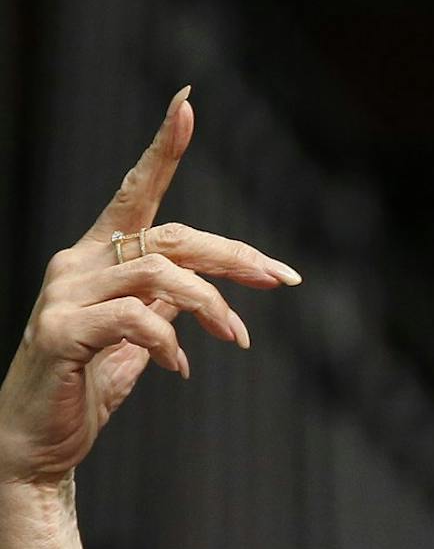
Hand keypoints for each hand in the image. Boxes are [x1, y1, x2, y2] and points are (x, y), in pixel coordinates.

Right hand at [0, 85, 301, 495]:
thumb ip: (165, 306)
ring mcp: (65, 295)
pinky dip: (169, 341)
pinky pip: (132, 320)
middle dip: (234, 256)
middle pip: (169, 237)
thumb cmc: (86, 386)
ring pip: (158, 274)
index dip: (162, 149)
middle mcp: (77, 263)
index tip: (187, 106)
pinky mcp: (60, 333)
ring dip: (211, 304)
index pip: (137, 193)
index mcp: (98, 257)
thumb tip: (205, 288)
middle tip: (284, 280)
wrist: (36, 442)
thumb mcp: (139, 339)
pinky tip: (181, 367)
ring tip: (238, 339)